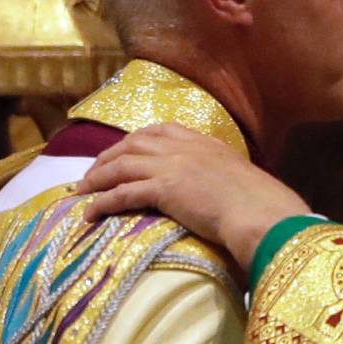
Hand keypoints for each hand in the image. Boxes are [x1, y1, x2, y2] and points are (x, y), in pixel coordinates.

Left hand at [76, 123, 311, 271]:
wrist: (260, 211)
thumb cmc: (258, 202)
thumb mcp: (239, 177)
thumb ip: (221, 175)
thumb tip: (218, 190)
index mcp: (203, 142)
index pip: (160, 130)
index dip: (135, 139)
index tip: (122, 150)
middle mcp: (184, 147)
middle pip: (133, 143)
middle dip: (107, 157)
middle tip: (91, 173)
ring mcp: (172, 165)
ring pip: (121, 165)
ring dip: (97, 178)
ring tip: (81, 191)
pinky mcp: (164, 189)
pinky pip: (123, 193)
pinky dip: (102, 203)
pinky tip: (90, 213)